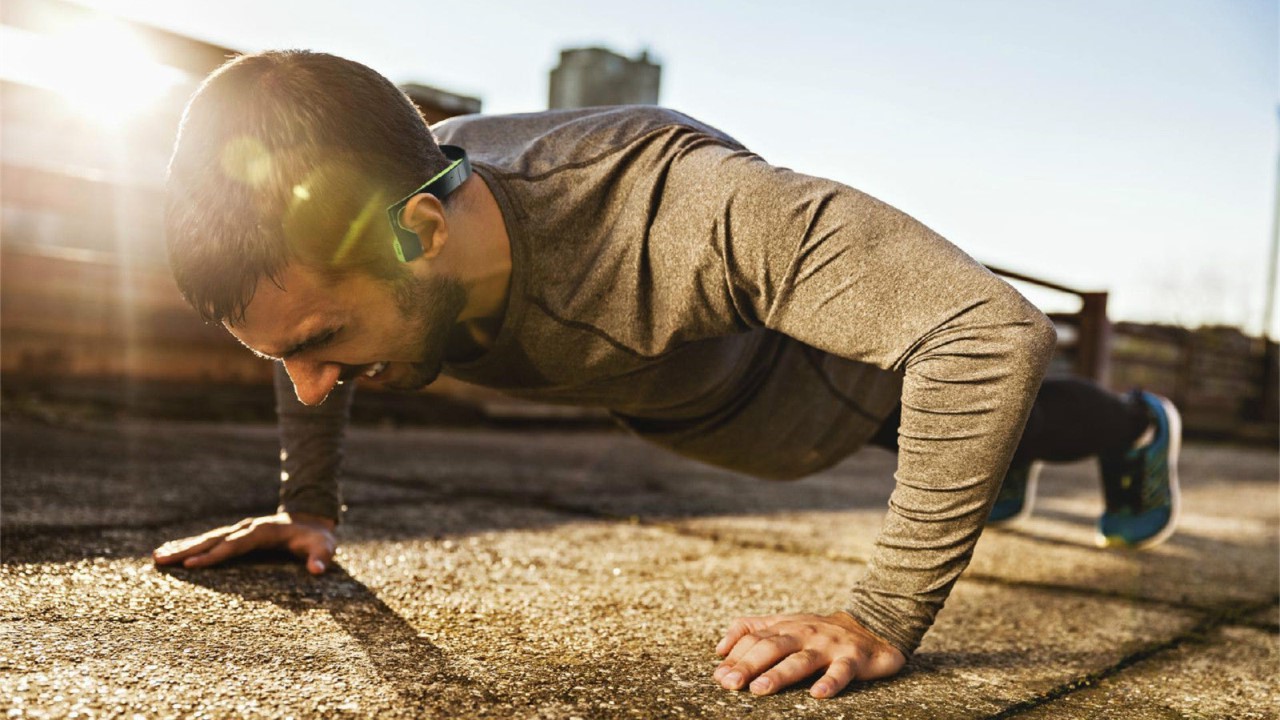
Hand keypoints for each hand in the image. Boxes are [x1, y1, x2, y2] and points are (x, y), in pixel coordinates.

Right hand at [152, 512, 336, 574]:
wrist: (312, 521)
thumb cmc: (317, 539)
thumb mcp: (325, 547)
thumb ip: (321, 557)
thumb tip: (317, 570)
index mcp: (264, 531)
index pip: (235, 544)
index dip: (214, 554)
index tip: (191, 565)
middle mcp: (247, 528)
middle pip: (214, 539)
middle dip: (187, 549)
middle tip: (161, 559)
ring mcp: (240, 530)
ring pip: (208, 538)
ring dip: (183, 547)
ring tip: (157, 556)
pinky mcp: (236, 535)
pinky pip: (210, 541)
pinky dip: (190, 546)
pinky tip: (171, 551)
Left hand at [713, 611, 905, 697]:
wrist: (872, 624)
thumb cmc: (818, 631)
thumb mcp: (784, 625)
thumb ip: (751, 631)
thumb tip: (719, 649)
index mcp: (785, 627)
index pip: (755, 640)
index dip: (736, 657)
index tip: (719, 677)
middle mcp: (804, 634)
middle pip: (772, 648)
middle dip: (749, 666)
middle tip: (731, 684)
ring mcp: (828, 646)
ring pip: (802, 660)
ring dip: (780, 674)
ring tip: (761, 688)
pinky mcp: (853, 658)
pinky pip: (841, 671)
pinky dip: (830, 681)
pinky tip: (818, 694)